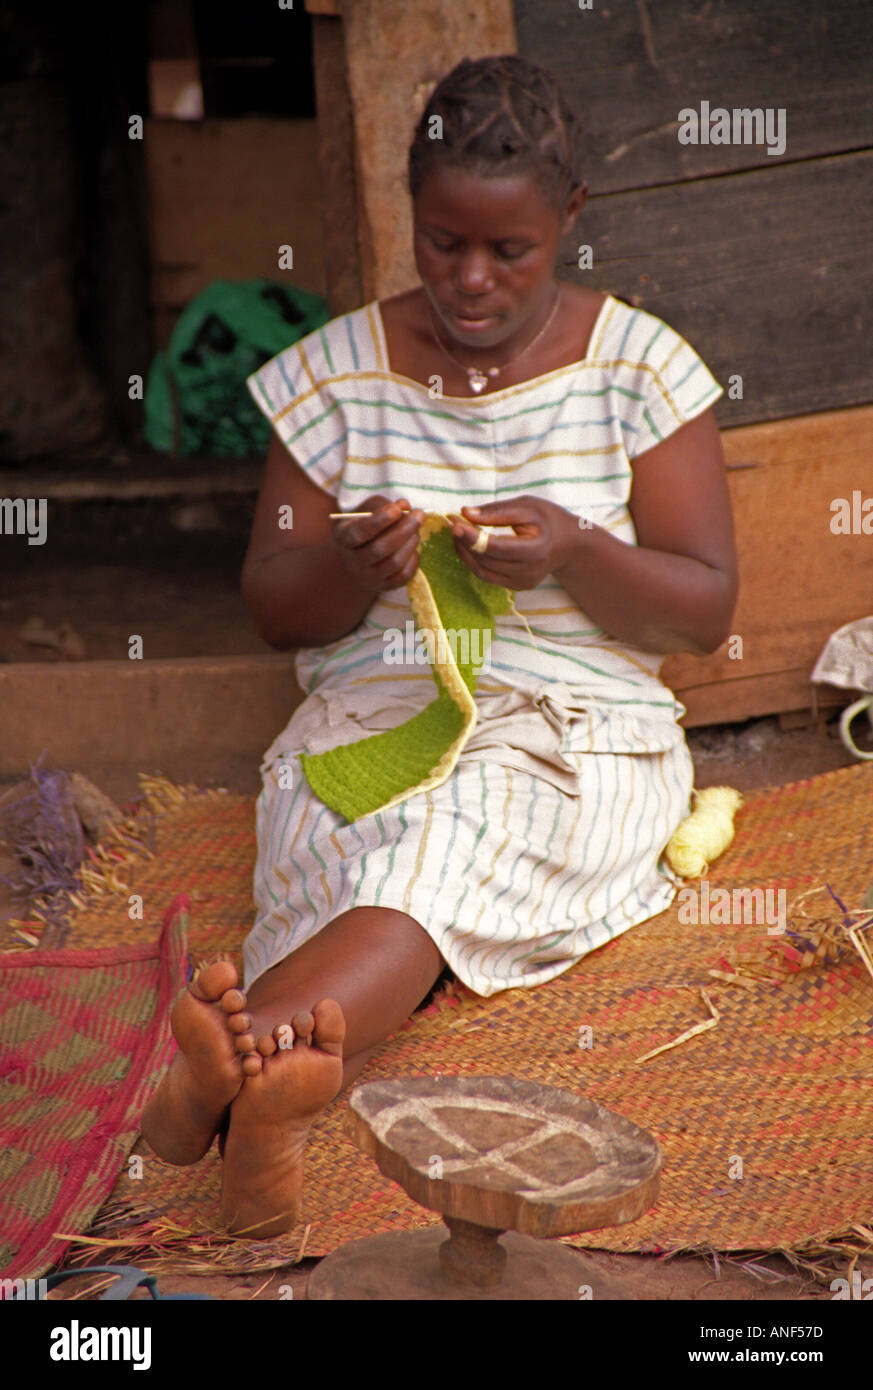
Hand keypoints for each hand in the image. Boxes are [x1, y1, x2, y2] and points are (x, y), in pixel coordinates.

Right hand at [332, 495, 423, 592]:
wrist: (357, 558)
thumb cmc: (364, 527)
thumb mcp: (367, 511)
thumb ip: (384, 505)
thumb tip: (404, 506)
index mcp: (343, 539)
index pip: (360, 532)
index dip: (379, 521)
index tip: (397, 509)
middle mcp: (353, 561)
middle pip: (379, 549)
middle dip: (403, 530)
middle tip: (419, 515)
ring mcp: (368, 577)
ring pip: (393, 563)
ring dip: (410, 543)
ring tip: (416, 531)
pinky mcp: (384, 587)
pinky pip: (403, 576)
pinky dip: (413, 559)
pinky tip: (413, 547)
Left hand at [447, 496, 582, 589]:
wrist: (569, 545)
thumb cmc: (548, 520)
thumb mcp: (527, 507)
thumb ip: (497, 511)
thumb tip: (465, 513)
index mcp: (536, 550)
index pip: (496, 547)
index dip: (472, 536)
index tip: (455, 522)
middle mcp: (529, 571)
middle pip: (486, 559)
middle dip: (464, 541)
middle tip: (453, 521)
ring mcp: (522, 582)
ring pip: (482, 570)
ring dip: (464, 551)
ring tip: (457, 532)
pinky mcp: (516, 586)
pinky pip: (486, 575)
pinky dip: (473, 560)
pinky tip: (467, 545)